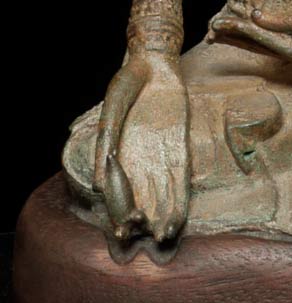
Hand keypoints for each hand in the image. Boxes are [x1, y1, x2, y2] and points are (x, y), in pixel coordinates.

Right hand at [94, 50, 189, 243]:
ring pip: (164, 194)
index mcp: (120, 155)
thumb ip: (106, 142)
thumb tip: (99, 183)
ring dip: (165, 216)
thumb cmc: (127, 84)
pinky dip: (180, 198)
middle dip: (146, 221)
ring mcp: (161, 155)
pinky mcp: (180, 146)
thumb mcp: (112, 109)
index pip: (119, 193)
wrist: (153, 62)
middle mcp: (141, 160)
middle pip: (144, 198)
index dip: (120, 213)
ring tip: (165, 236)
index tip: (121, 232)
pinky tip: (179, 217)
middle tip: (149, 239)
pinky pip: (181, 177)